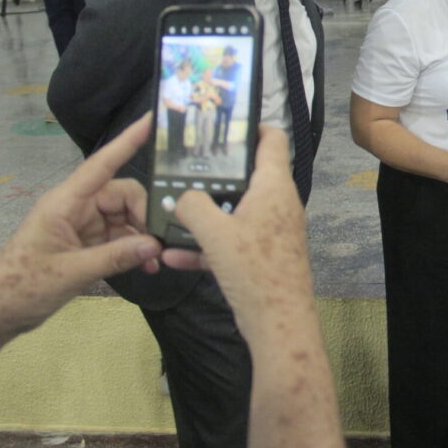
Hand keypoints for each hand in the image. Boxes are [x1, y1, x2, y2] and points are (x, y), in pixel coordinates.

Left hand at [0, 115, 160, 341]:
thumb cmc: (22, 285)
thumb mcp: (71, 273)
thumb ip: (114, 256)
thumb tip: (154, 245)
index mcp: (66, 202)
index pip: (102, 164)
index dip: (127, 141)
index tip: (150, 120)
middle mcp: (77, 207)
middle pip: (123, 195)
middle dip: (145, 214)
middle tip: (161, 240)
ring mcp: (84, 225)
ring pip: (126, 217)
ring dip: (143, 236)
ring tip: (156, 259)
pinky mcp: (88, 243)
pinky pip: (121, 237)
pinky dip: (135, 249)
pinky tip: (146, 265)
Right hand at [162, 127, 313, 342]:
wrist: (277, 322)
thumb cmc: (254, 269)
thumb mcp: (214, 232)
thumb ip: (193, 206)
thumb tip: (182, 196)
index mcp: (274, 187)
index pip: (272, 141)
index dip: (251, 128)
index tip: (223, 125)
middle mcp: (276, 204)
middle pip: (245, 177)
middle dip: (213, 175)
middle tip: (181, 170)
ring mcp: (270, 231)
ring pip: (233, 212)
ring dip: (203, 215)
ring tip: (169, 213)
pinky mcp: (260, 257)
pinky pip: (229, 243)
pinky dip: (205, 246)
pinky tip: (172, 255)